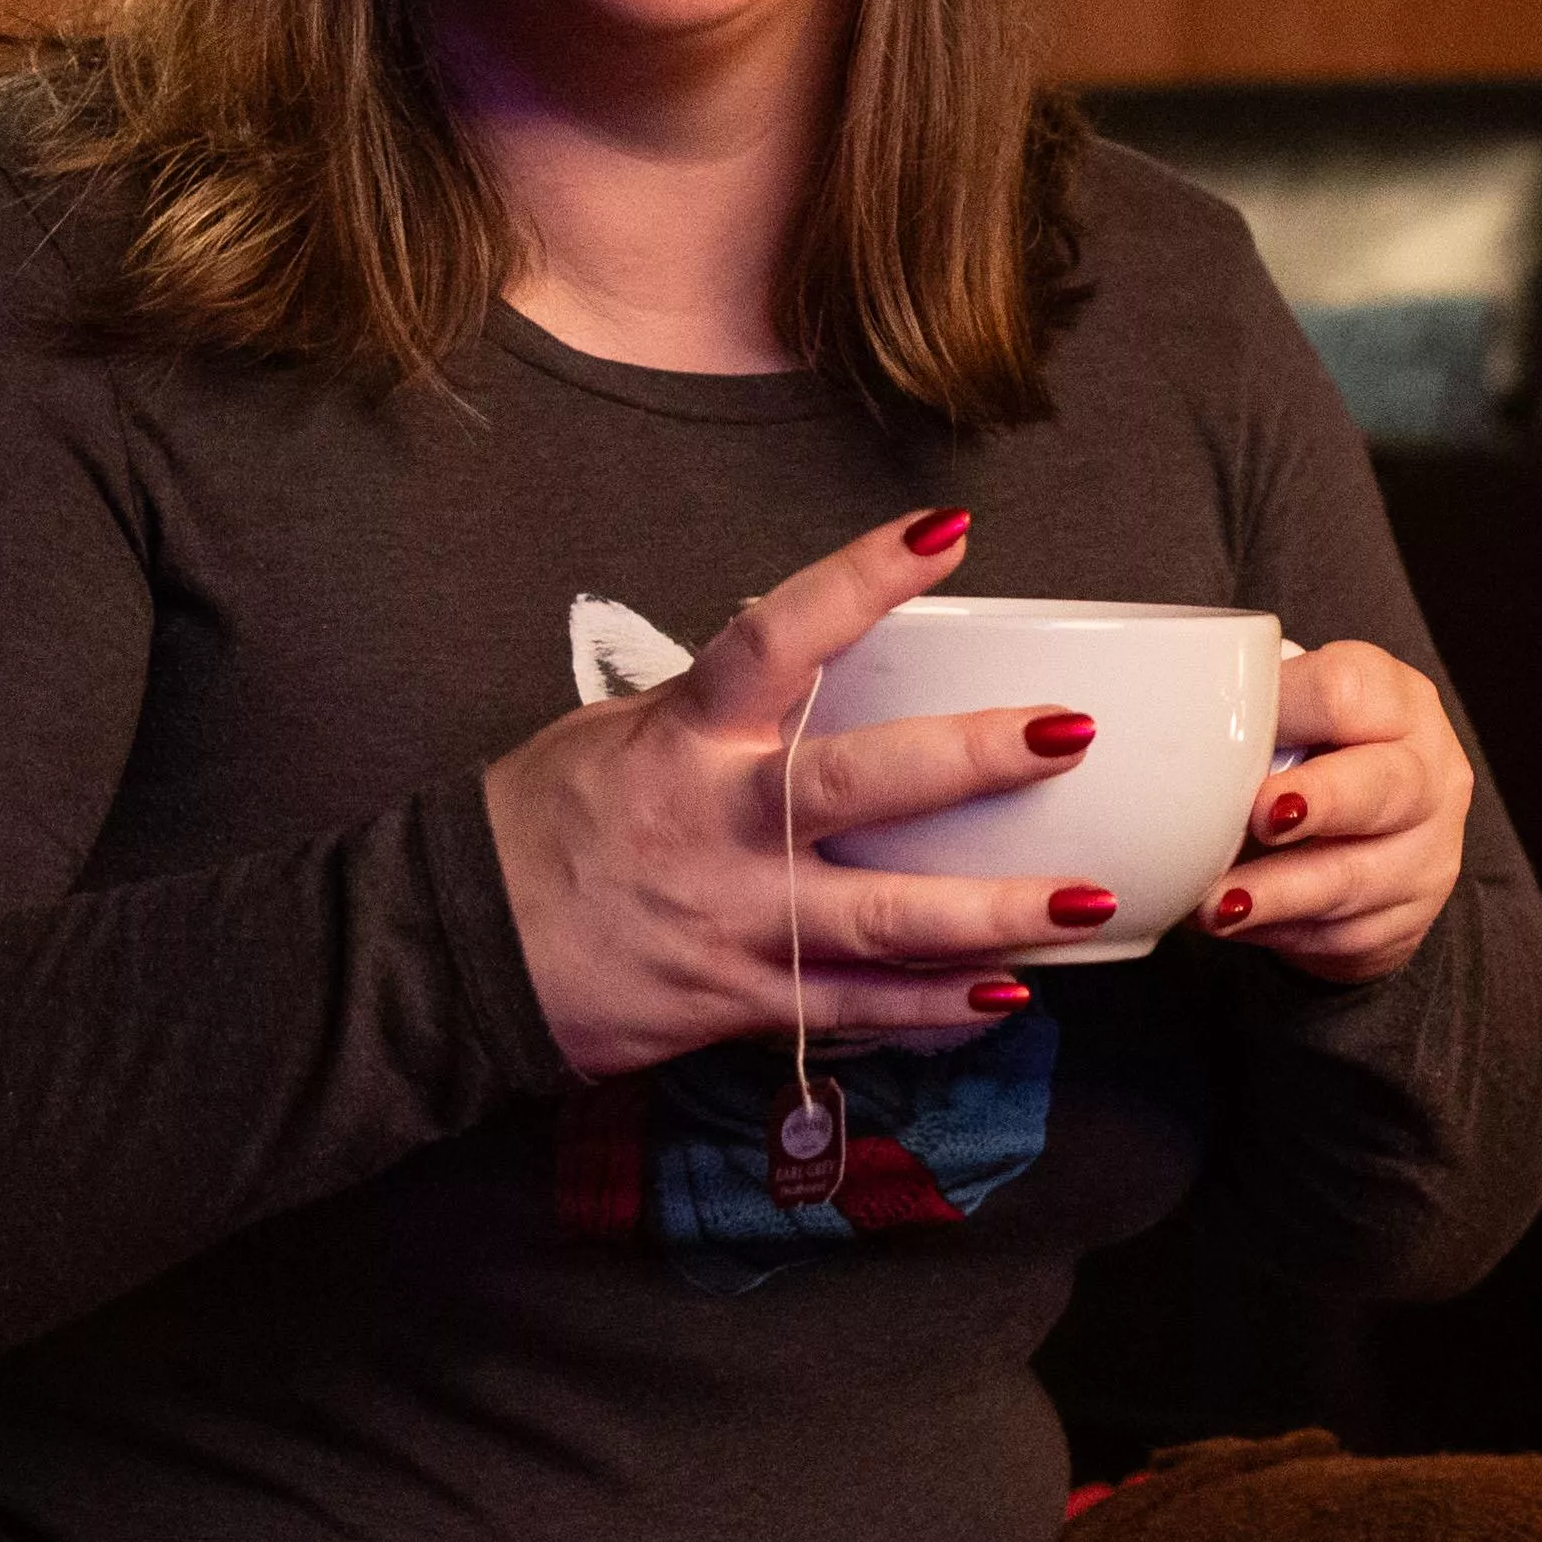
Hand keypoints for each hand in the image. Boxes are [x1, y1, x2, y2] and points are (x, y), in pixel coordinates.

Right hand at [480, 509, 1127, 1082]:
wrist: (453, 954)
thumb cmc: (539, 825)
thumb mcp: (618, 735)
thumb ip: (723, 706)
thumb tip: (817, 655)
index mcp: (685, 737)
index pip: (777, 636)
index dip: (861, 580)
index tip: (946, 532)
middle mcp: (716, 825)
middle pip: (859, 787)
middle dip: (972, 761)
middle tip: (1068, 733)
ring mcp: (733, 922)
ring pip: (881, 921)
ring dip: (993, 915)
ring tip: (1089, 902)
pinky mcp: (736, 1002)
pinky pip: (854, 1009)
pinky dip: (934, 1009)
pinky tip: (1010, 997)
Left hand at [1202, 636, 1471, 986]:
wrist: (1371, 838)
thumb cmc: (1314, 760)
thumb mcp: (1293, 721)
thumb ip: (1248, 720)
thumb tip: (1151, 739)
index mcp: (1395, 701)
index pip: (1346, 692)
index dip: (1287, 713)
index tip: (1234, 736)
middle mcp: (1429, 772)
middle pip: (1382, 785)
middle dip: (1319, 801)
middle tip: (1259, 818)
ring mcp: (1426, 851)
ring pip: (1356, 876)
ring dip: (1278, 892)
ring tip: (1217, 903)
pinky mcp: (1407, 920)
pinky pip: (1343, 934)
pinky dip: (1279, 931)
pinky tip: (1236, 922)